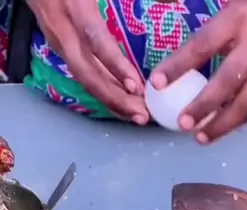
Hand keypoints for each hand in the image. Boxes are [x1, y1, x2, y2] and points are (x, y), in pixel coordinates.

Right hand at [26, 0, 148, 122]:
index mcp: (75, 8)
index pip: (96, 41)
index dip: (116, 66)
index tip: (136, 87)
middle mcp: (63, 30)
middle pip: (87, 73)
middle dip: (115, 98)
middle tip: (141, 115)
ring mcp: (59, 41)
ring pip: (84, 78)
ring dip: (110, 100)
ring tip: (136, 115)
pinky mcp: (60, 46)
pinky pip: (82, 74)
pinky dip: (102, 90)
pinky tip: (120, 101)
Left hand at [149, 0, 246, 141]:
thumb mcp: (234, 6)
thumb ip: (212, 33)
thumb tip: (178, 61)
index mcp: (239, 18)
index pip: (202, 45)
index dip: (178, 65)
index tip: (157, 83)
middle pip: (228, 81)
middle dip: (204, 105)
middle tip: (182, 123)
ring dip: (223, 123)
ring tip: (201, 137)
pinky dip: (241, 120)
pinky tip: (223, 129)